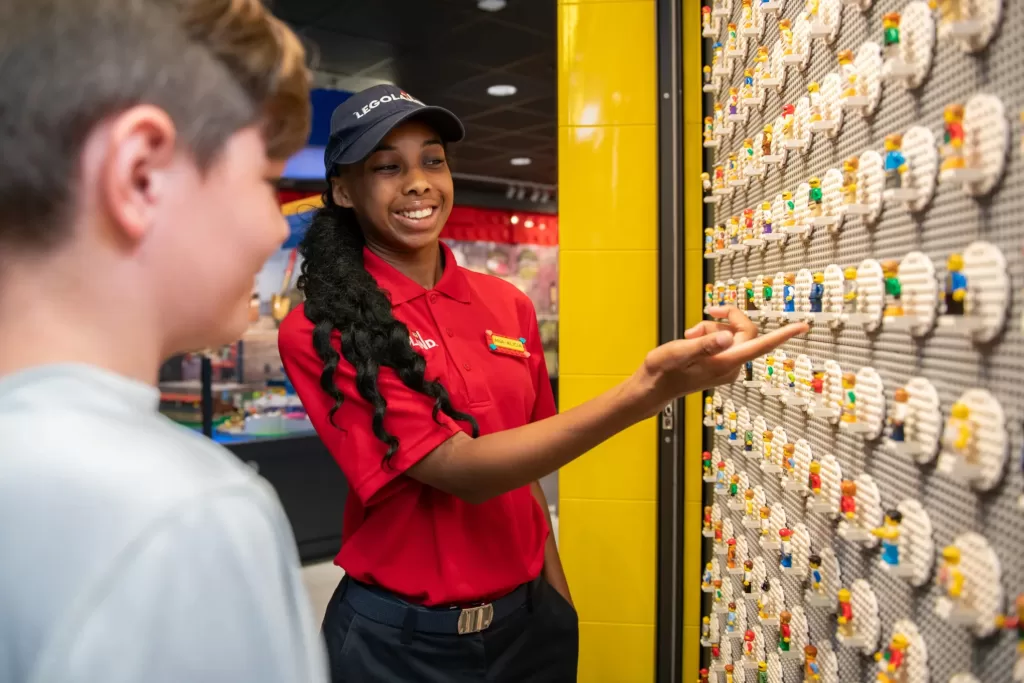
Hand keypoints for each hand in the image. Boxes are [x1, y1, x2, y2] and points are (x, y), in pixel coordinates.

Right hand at [631, 306, 807, 415]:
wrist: (653, 387)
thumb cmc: (663, 371)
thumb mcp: (679, 352)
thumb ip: (704, 344)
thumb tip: (726, 337)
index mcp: (725, 362)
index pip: (760, 345)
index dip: (783, 335)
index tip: (803, 326)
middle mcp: (731, 366)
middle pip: (744, 332)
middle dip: (725, 320)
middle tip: (704, 315)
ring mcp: (726, 366)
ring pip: (731, 335)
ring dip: (711, 329)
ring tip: (690, 336)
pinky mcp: (720, 365)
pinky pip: (724, 342)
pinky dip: (709, 336)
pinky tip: (692, 341)